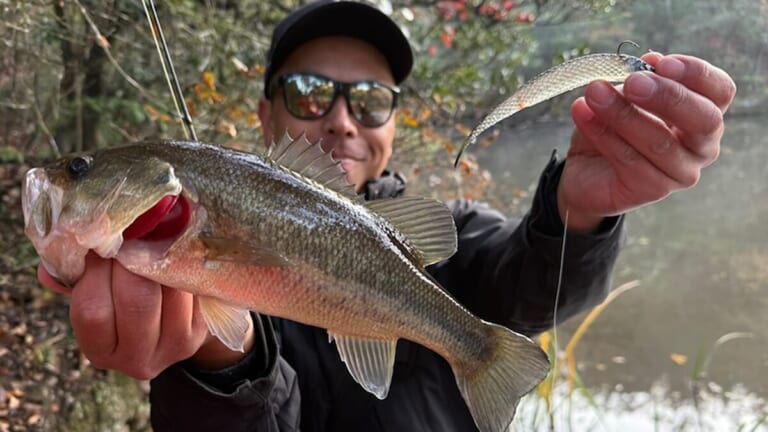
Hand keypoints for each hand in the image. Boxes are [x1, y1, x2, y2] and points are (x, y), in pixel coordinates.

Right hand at [38, 253, 253, 378]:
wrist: (173, 317)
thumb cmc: (122, 295)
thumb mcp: (95, 289)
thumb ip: (76, 274)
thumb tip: (60, 253)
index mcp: (100, 350)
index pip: (92, 310)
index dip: (95, 271)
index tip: (100, 244)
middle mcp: (136, 359)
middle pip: (137, 301)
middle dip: (132, 260)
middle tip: (131, 233)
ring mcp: (174, 348)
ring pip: (171, 292)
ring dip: (162, 257)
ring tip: (154, 234)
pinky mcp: (201, 331)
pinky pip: (193, 290)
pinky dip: (185, 265)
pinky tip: (177, 248)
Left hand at [559, 52, 736, 231]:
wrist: (585, 171)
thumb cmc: (613, 128)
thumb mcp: (625, 97)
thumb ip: (640, 81)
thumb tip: (649, 63)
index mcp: (704, 114)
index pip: (720, 91)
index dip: (697, 74)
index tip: (662, 63)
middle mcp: (702, 146)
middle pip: (705, 120)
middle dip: (668, 96)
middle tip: (633, 82)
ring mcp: (681, 173)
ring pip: (659, 141)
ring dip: (623, 113)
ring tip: (594, 92)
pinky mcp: (652, 190)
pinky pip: (629, 159)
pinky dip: (603, 134)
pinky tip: (582, 113)